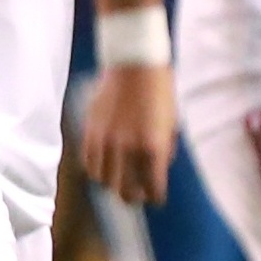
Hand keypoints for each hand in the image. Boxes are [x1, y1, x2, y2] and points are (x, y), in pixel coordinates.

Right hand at [80, 64, 176, 205]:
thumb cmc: (159, 91)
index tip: (155, 196)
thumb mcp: (171, 124)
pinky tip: (104, 165)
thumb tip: (156, 170)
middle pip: (126, 192)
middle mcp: (128, 149)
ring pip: (104, 181)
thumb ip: (164, 151)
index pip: (153, 189)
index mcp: (153, 148)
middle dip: (134, 197)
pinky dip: (96, 170)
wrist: (134, 63)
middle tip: (137, 194)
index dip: (155, 197)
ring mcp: (106, 142)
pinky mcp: (90, 132)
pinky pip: (89, 164)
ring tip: (119, 178)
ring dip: (113, 183)